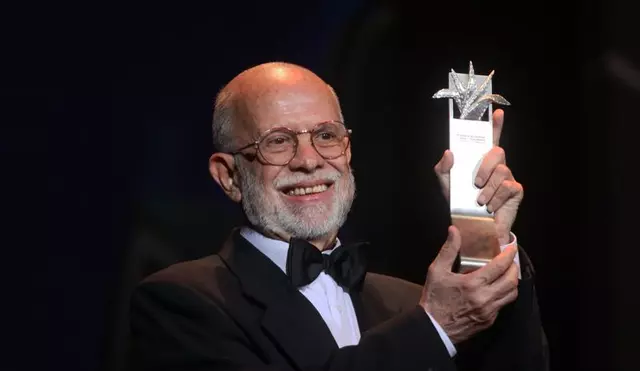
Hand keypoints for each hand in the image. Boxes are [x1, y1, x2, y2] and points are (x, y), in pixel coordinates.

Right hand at [420, 226, 518, 343]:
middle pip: (512, 280)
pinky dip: (504, 294)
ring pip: (511, 294)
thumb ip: (449, 250)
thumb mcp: (437, 271)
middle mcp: (485, 298)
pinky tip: (496, 288)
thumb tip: (454, 231)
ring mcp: (489, 311)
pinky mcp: (489, 321)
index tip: (511, 247)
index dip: (509, 254)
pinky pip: (503, 305)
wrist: (433, 327)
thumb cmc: (434, 298)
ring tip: (507, 273)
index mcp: (473, 284)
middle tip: (510, 260)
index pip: (500, 266)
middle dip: (514, 267)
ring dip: (512, 281)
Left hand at [433, 109, 523, 243]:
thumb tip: (449, 153)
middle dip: (485, 166)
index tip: (497, 112)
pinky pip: (508, 187)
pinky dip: (495, 198)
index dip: (495, 125)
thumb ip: (443, 168)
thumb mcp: (447, 185)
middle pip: (498, 151)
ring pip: (503, 170)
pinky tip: (490, 207)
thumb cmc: (461, 203)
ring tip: (479, 200)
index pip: (490, 138)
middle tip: (475, 183)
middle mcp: (496, 166)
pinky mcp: (516, 191)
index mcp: (480, 161)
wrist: (473, 227)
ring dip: (488, 187)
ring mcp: (508, 178)